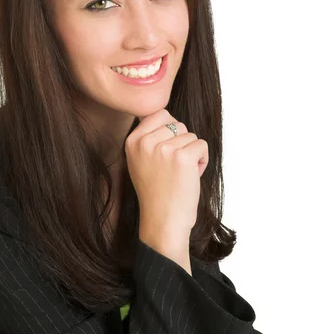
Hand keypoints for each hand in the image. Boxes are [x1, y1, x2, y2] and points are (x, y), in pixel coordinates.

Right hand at [124, 109, 208, 236]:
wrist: (162, 220)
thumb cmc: (156, 193)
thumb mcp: (140, 161)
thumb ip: (148, 138)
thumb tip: (165, 115)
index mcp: (132, 141)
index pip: (159, 113)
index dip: (171, 130)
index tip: (167, 152)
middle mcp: (145, 142)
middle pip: (178, 124)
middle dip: (182, 143)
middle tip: (174, 168)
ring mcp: (163, 149)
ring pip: (191, 135)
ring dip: (192, 154)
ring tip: (181, 174)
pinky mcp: (182, 157)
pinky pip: (202, 145)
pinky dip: (202, 160)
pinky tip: (191, 176)